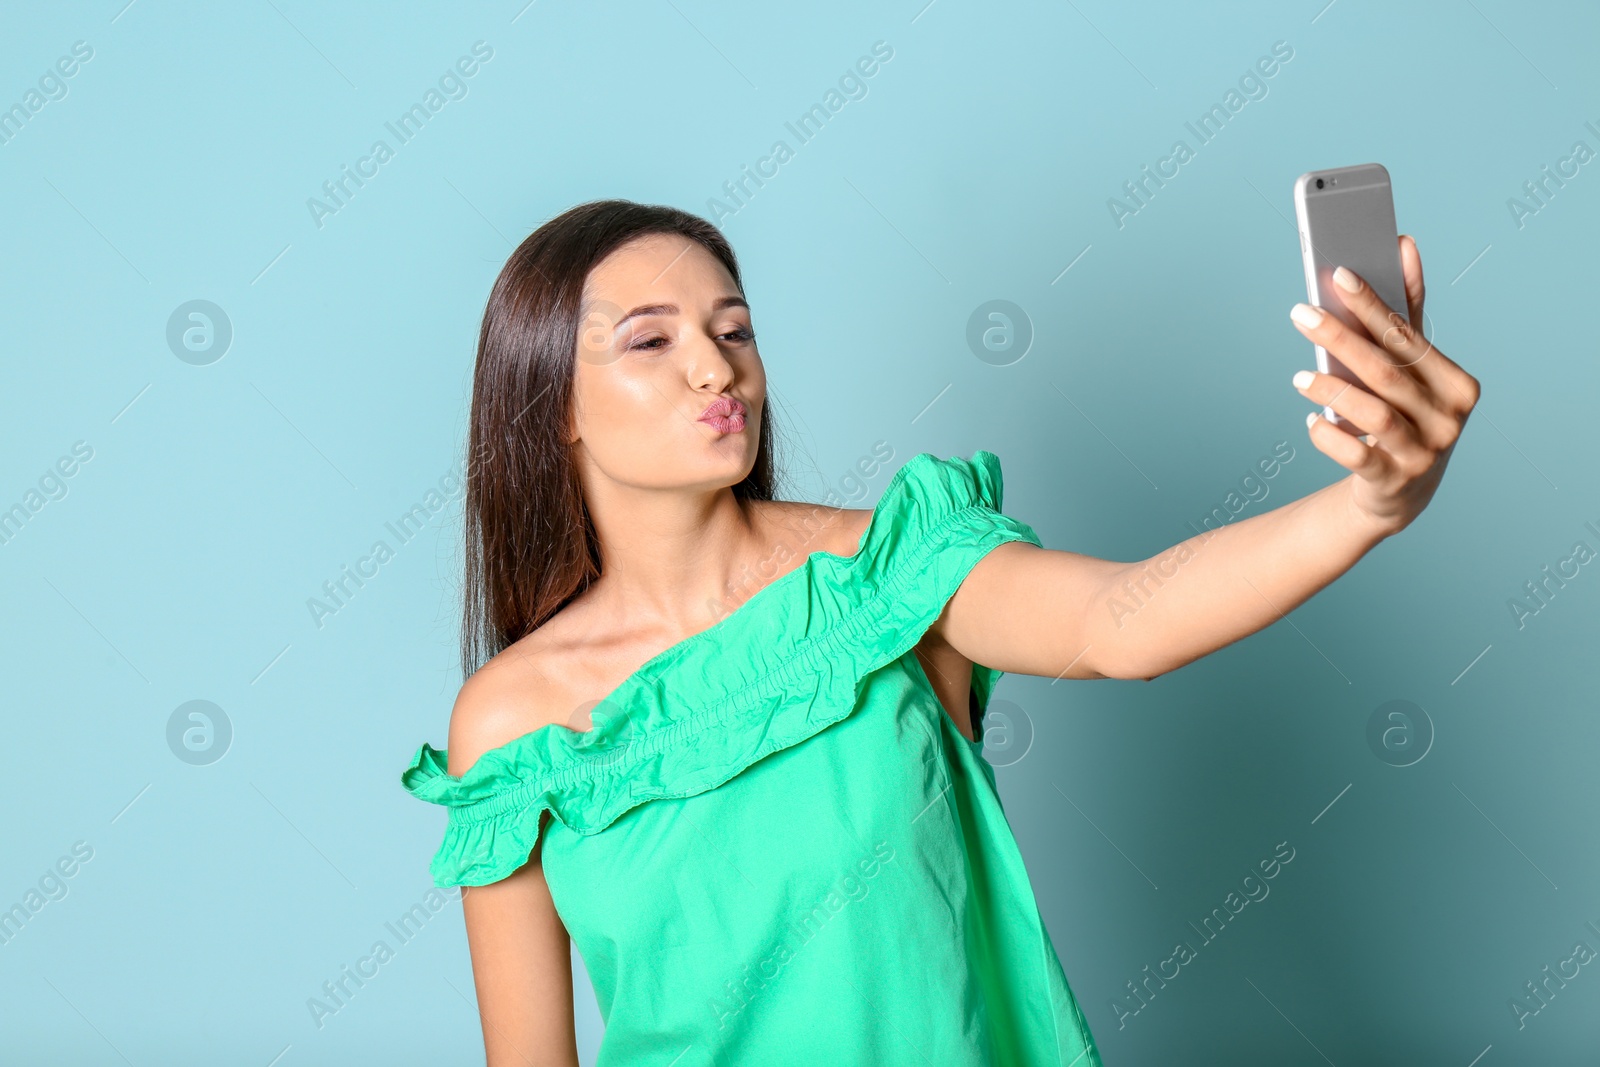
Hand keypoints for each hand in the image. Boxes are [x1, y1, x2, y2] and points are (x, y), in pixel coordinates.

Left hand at [1288, 235, 1480, 538]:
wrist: (1400, 491)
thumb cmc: (1404, 414)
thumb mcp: (1410, 368)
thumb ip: (1406, 313)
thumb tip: (1404, 245)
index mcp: (1457, 384)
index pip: (1407, 337)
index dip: (1371, 304)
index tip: (1337, 273)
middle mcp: (1448, 418)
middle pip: (1386, 371)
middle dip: (1340, 337)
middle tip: (1301, 313)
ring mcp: (1425, 453)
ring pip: (1374, 414)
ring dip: (1332, 390)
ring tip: (1300, 378)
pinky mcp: (1394, 481)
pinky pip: (1357, 455)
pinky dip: (1329, 436)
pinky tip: (1311, 421)